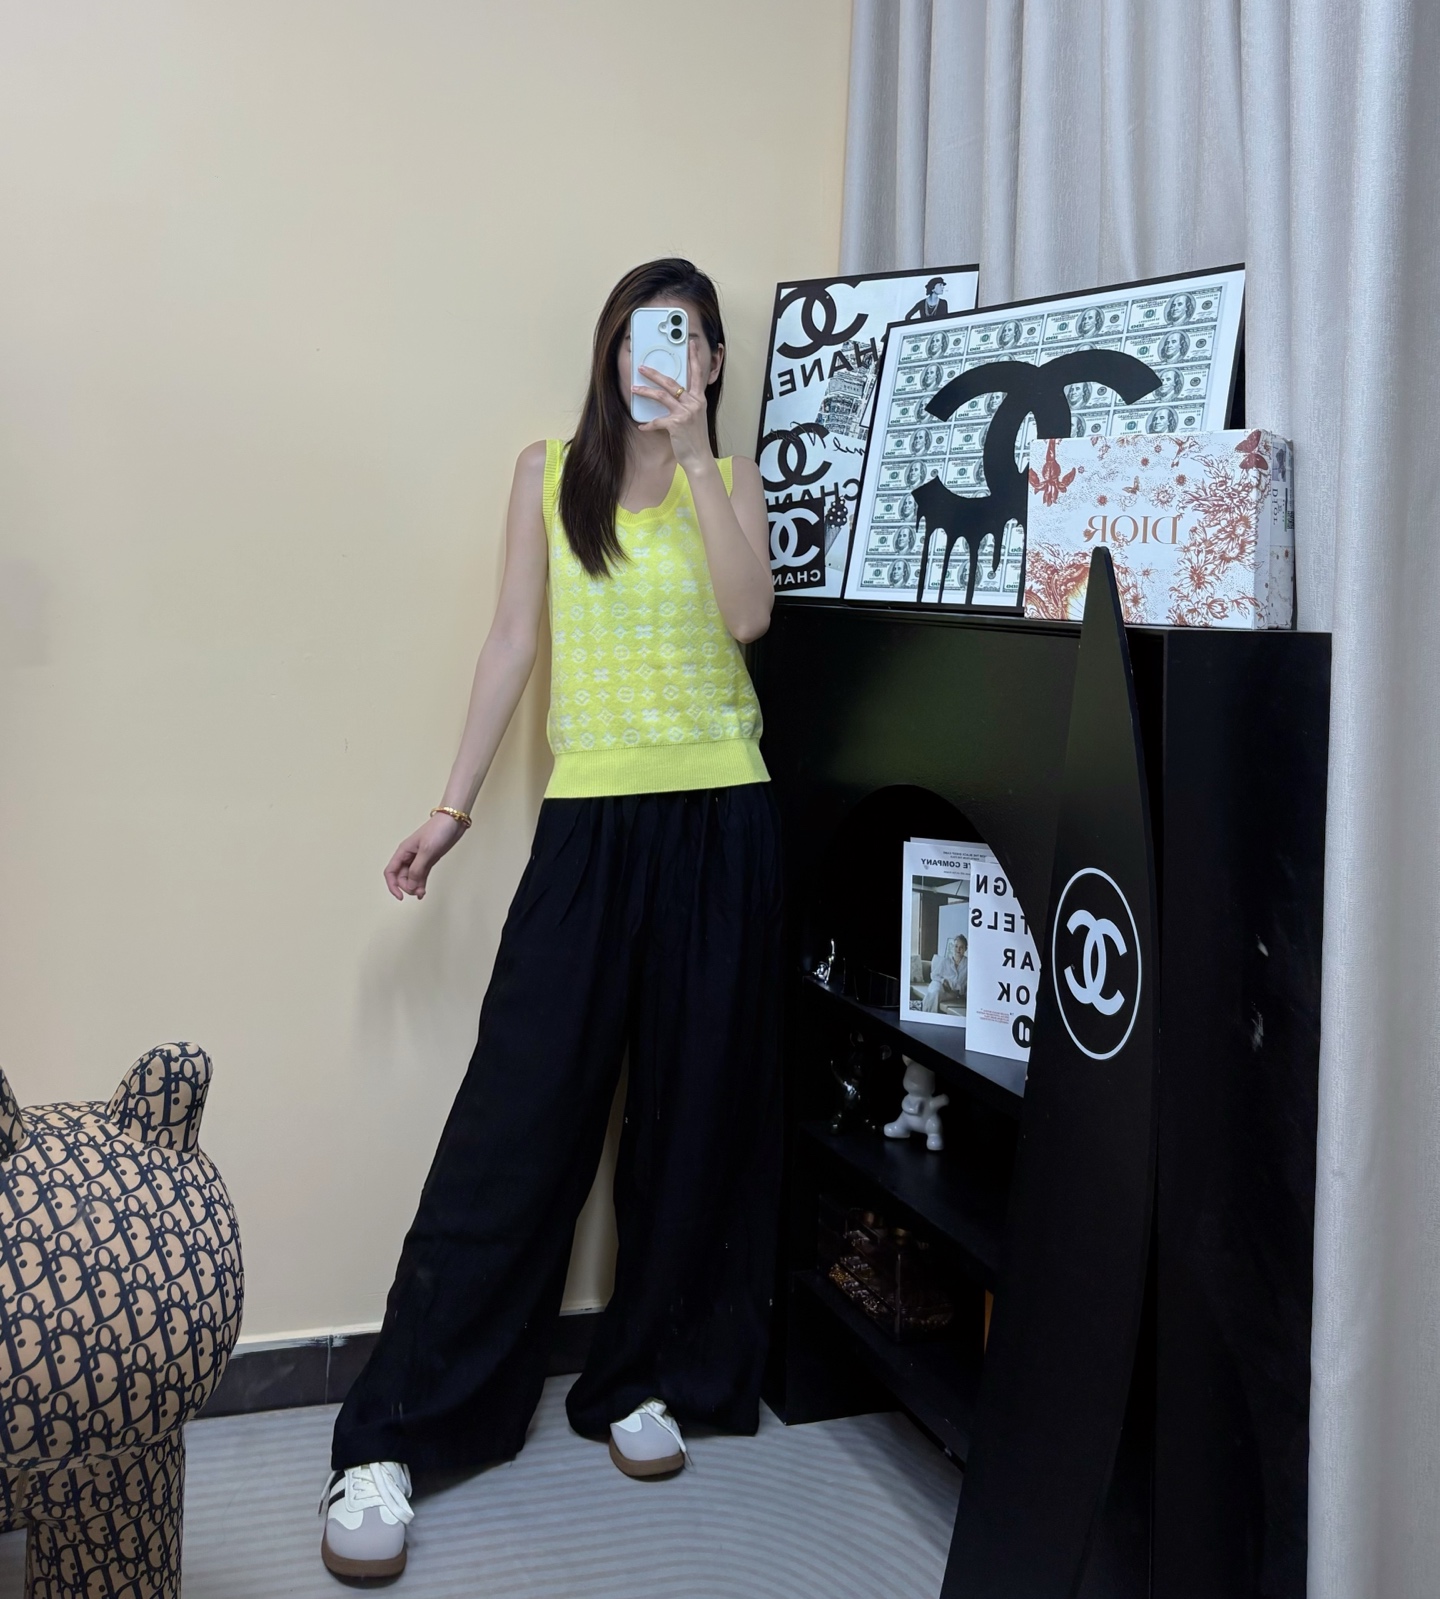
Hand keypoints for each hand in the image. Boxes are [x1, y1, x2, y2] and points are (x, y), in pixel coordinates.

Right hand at [384, 813, 465, 899]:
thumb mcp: (427, 850)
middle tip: (418, 892)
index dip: (393, 885)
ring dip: (414, 887)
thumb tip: (410, 886)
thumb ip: (417, 869)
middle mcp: (409, 856)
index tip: (401, 897)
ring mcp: (419, 858)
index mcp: (403, 851)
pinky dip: (421, 884)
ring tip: (422, 894)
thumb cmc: (439, 830)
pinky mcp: (429, 860)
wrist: (454, 821)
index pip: (391, 872)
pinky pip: (421, 875)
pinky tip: (423, 891)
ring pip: (411, 877)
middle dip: (407, 887)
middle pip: (400, 877)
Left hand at [633, 347, 711, 470]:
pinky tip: (642, 427)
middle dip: (654, 374)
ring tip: (634, 389)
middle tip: (642, 367)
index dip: (694, 358)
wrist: (699, 457)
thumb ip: (686, 405)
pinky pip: (657, 421)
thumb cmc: (695, 438)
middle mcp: (694, 403)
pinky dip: (648, 424)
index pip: (697, 374)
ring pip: (661, 396)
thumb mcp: (695, 417)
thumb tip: (672, 397)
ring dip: (645, 391)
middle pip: (672, 382)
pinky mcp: (676, 424)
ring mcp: (685, 413)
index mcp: (699, 399)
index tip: (690, 344)